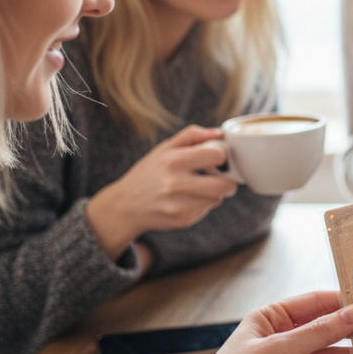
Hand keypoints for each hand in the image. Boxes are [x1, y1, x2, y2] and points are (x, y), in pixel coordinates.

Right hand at [86, 125, 237, 259]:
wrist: (125, 206)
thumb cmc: (149, 173)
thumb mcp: (164, 148)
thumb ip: (193, 136)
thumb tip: (220, 133)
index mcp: (174, 161)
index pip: (217, 155)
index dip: (221, 155)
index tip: (215, 158)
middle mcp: (177, 184)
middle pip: (226, 184)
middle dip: (227, 179)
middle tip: (218, 175)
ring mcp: (181, 205)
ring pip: (218, 198)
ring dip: (213, 192)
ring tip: (196, 186)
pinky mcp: (183, 220)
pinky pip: (207, 209)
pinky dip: (202, 203)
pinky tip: (185, 199)